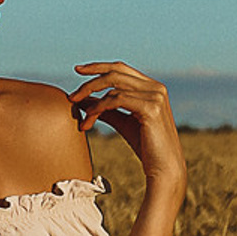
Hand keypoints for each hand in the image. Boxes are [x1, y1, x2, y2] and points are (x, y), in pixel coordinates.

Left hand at [70, 60, 186, 199]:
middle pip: (115, 73)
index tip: (78, 70)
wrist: (164, 168)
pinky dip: (100, 106)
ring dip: (92, 100)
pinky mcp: (151, 108)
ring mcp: (155, 96)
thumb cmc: (146, 147)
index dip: (98, 67)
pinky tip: (90, 117)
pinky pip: (117, 99)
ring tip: (81, 117)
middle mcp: (156, 87)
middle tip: (72, 96)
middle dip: (90, 82)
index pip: (121, 68)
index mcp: (152, 87)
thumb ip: (106, 108)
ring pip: (113, 86)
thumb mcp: (123, 122)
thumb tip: (83, 99)